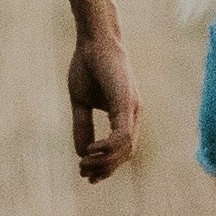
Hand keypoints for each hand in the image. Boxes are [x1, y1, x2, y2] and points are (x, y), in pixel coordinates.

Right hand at [67, 29, 142, 180]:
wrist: (93, 40)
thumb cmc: (88, 66)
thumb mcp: (81, 102)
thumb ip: (83, 126)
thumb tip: (81, 153)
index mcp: (125, 114)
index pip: (122, 149)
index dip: (106, 166)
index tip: (87, 176)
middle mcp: (134, 113)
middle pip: (125, 153)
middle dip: (105, 168)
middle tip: (84, 174)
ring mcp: (132, 108)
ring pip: (125, 147)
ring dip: (104, 161)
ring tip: (84, 164)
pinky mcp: (125, 101)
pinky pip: (122, 134)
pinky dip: (108, 147)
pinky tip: (92, 151)